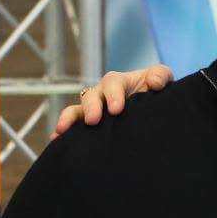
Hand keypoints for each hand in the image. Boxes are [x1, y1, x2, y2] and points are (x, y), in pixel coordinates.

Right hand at [52, 65, 173, 138]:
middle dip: (91, 107)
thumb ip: (160, 76)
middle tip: (93, 120)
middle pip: (91, 96)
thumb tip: (155, 82)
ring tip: (62, 130)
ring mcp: (92, 110)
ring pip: (76, 111)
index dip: (113, 94)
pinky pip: (72, 128)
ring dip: (69, 119)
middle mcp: (101, 94)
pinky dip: (63, 134)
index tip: (116, 109)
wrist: (152, 111)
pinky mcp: (88, 126)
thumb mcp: (161, 80)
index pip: (113, 84)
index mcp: (118, 83)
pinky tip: (55, 141)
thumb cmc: (154, 92)